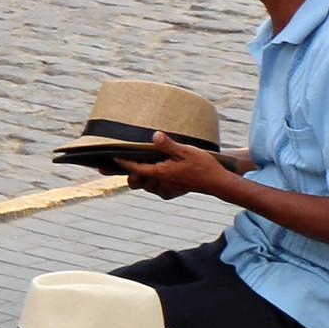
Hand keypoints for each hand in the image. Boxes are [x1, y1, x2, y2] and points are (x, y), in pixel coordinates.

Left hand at [119, 132, 233, 201]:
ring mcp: (165, 189)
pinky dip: (151, 182)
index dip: (123, 162)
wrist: (217, 182)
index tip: (111, 157)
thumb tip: (154, 135)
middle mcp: (160, 183)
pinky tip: (153, 172)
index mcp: (160, 173)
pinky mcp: (171, 192)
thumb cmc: (202, 165)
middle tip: (117, 163)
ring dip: (140, 177)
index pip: (135, 168)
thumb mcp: (186, 150)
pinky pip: (155, 188)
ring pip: (145, 185)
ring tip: (135, 165)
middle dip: (128, 173)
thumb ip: (168, 144)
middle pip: (136, 181)